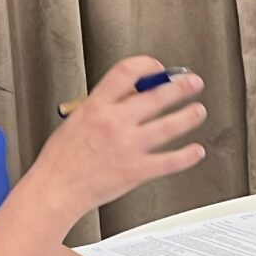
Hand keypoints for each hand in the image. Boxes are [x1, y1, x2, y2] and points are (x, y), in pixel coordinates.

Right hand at [44, 57, 207, 212]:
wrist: (56, 189)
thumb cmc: (61, 159)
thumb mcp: (76, 120)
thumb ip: (103, 106)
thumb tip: (130, 95)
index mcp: (96, 107)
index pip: (127, 72)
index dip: (148, 66)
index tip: (158, 67)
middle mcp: (115, 123)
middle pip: (156, 96)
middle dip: (180, 87)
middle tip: (192, 83)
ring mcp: (128, 147)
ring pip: (169, 126)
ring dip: (189, 116)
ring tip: (199, 111)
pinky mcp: (137, 170)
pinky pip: (170, 161)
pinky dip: (187, 156)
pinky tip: (196, 151)